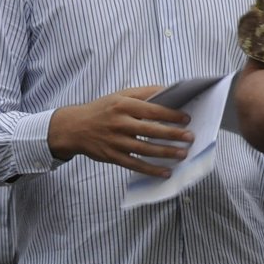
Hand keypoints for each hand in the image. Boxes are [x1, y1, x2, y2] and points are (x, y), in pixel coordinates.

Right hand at [48, 85, 193, 177]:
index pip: (152, 110)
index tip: (186, 119)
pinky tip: (165, 172)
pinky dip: (151, 169)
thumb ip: (144, 93)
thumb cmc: (102, 109)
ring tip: (182, 154)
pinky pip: (134, 164)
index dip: (171, 115)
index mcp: (123, 105)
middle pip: (150, 130)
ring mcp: (115, 141)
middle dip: (172, 135)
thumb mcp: (120, 95)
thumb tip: (169, 91)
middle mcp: (119, 123)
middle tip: (190, 138)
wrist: (74, 127)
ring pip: (144, 149)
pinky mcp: (111, 156)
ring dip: (165, 153)